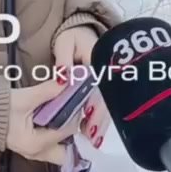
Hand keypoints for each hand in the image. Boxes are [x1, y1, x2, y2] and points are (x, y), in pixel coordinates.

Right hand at [5, 79, 81, 163]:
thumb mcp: (25, 97)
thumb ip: (48, 90)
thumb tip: (69, 79)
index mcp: (35, 144)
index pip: (67, 131)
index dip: (76, 113)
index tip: (79, 98)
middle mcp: (36, 153)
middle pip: (68, 151)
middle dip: (76, 133)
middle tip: (78, 112)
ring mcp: (33, 152)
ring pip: (60, 150)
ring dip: (68, 134)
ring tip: (71, 113)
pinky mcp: (30, 146)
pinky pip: (51, 145)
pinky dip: (58, 133)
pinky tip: (60, 117)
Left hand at [53, 25, 109, 148]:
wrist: (81, 31)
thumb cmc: (72, 38)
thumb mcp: (65, 43)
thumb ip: (64, 59)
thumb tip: (63, 76)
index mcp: (99, 62)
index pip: (99, 85)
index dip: (96, 102)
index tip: (87, 116)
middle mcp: (105, 74)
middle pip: (107, 99)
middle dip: (100, 119)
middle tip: (91, 136)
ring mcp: (106, 82)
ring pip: (107, 106)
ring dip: (100, 123)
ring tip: (92, 140)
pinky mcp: (102, 88)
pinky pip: (103, 106)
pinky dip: (98, 119)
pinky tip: (92, 132)